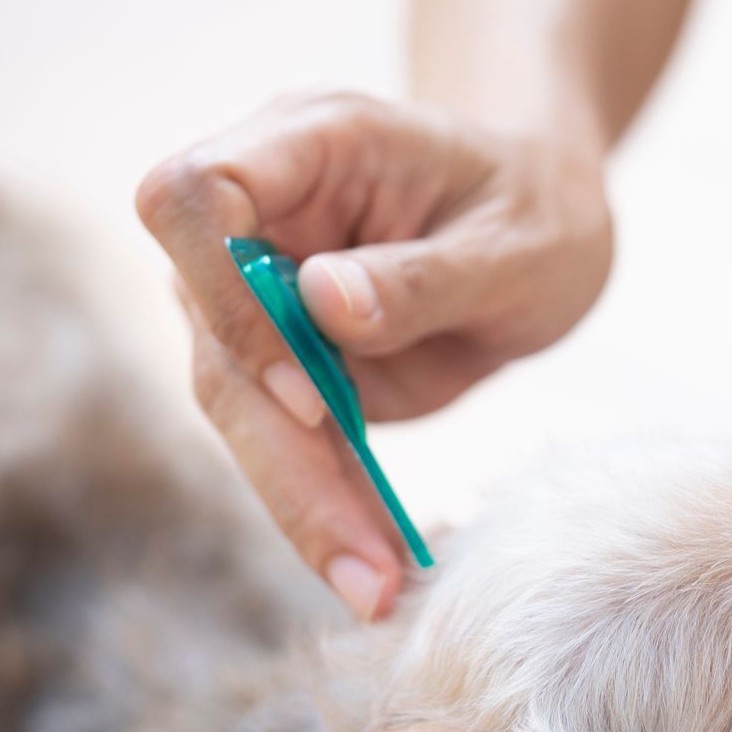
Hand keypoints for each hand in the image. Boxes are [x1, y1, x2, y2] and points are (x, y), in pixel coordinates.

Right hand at [137, 91, 612, 617]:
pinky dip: (327, 510)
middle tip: (361, 566)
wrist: (539, 224)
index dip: (225, 296)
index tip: (309, 387)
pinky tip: (369, 572)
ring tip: (374, 588)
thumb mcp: (516, 240)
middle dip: (283, 462)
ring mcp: (258, 298)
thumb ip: (424, 274)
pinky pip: (288, 447)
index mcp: (306, 144)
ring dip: (303, 507)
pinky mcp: (283, 368)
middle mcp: (261, 222)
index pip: (191, 196)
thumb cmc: (535, 204)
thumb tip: (321, 304)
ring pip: (240, 414)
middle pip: (212, 341)